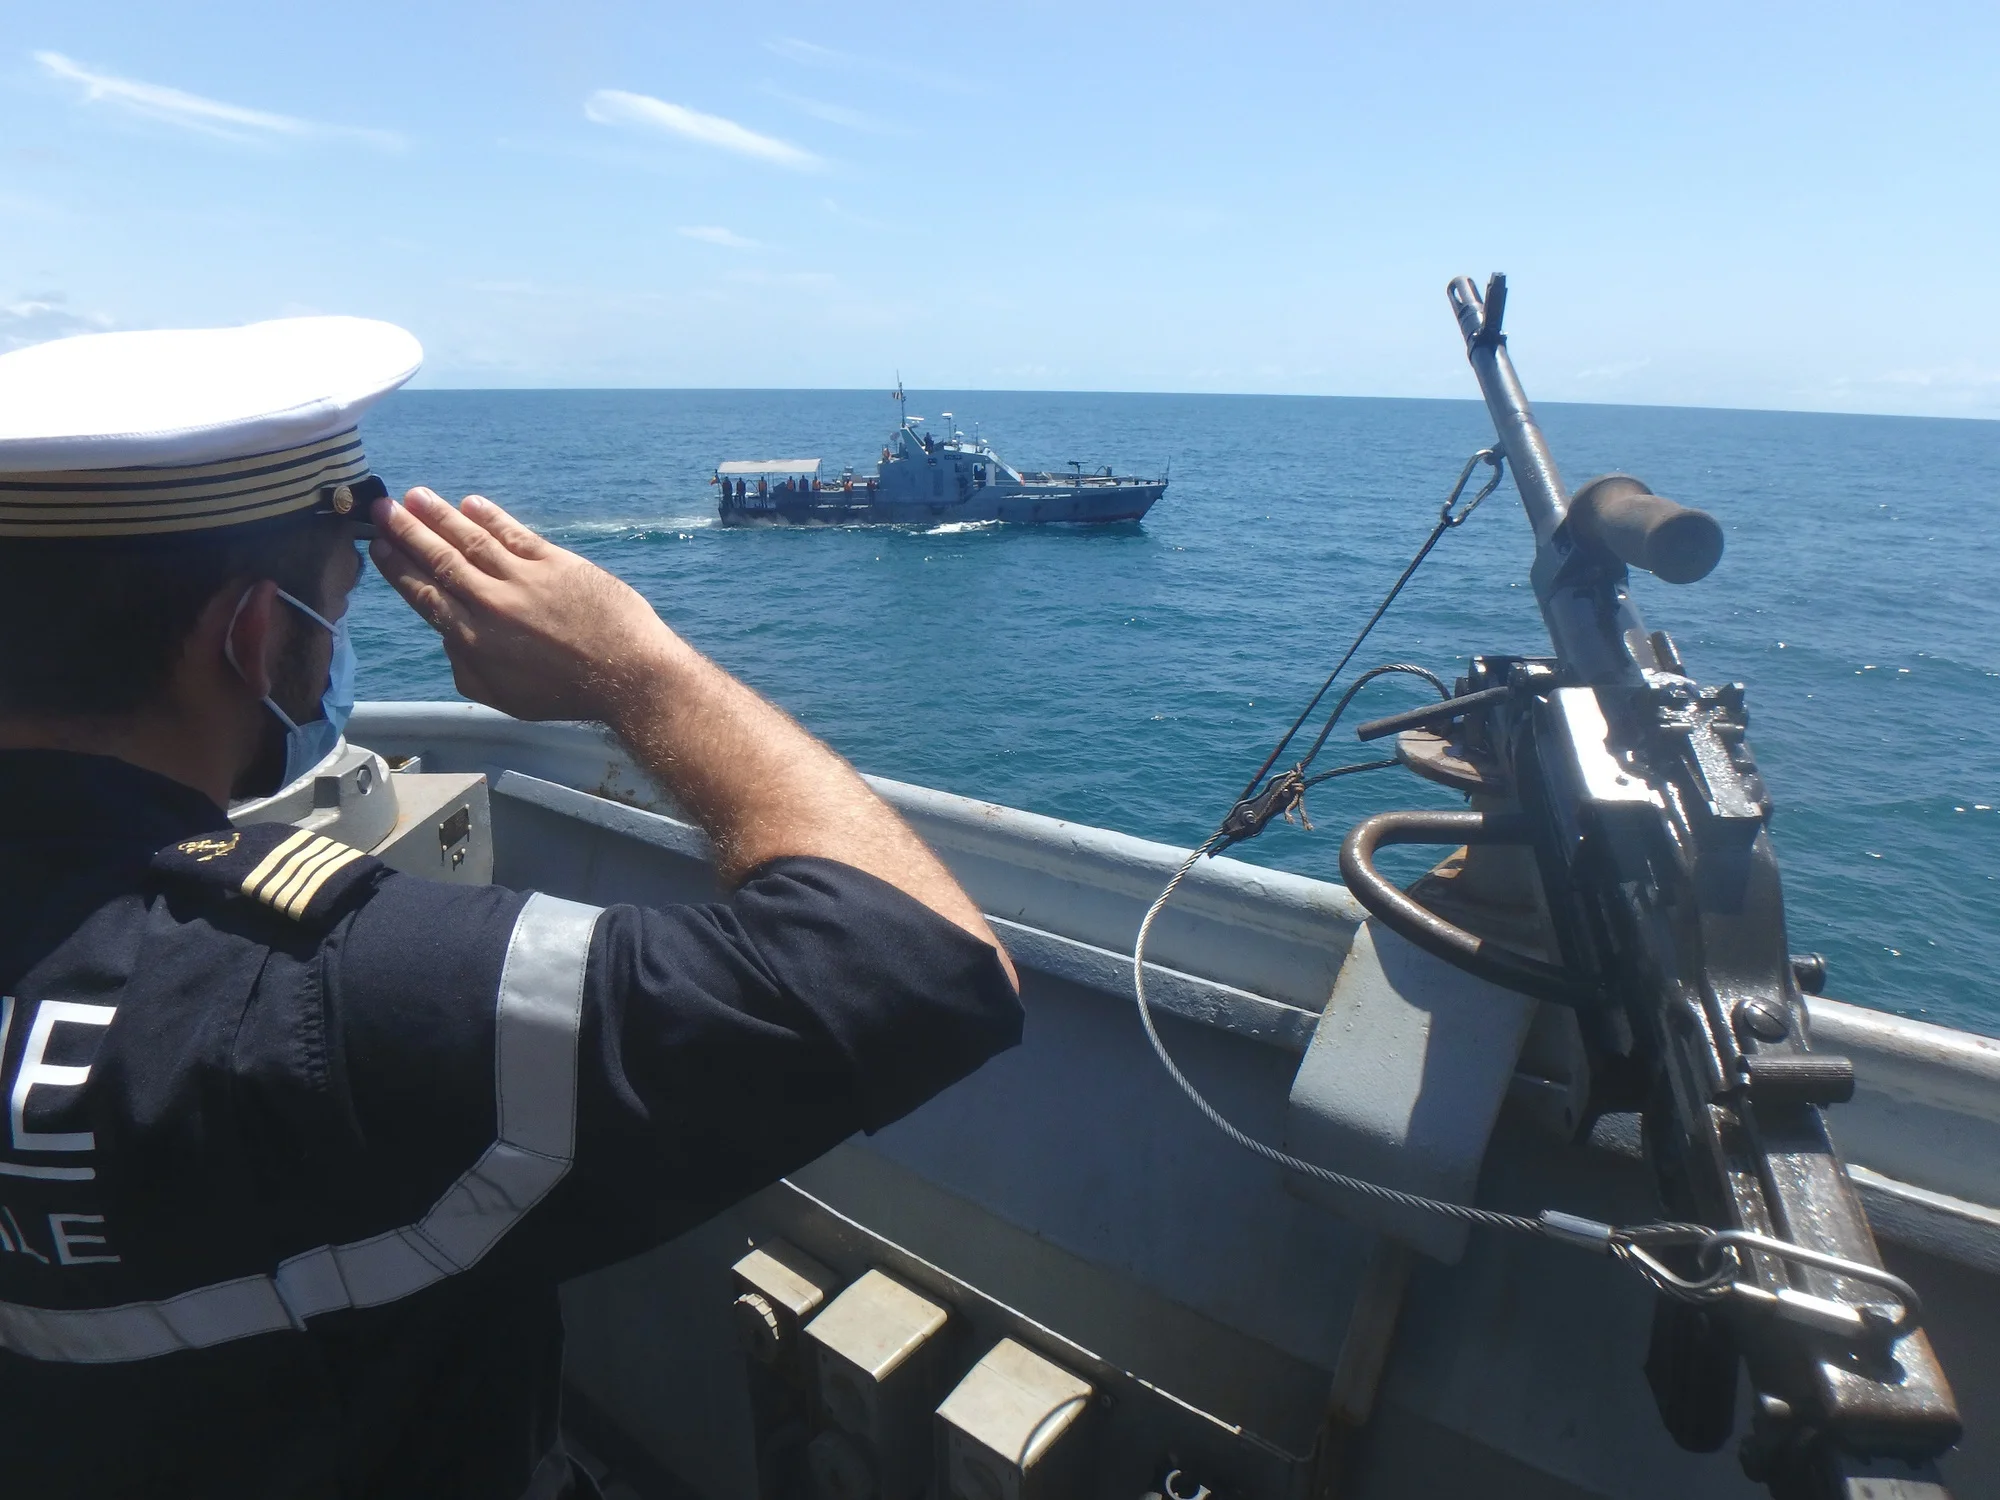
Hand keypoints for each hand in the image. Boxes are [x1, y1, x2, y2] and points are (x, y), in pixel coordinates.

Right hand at [369, 487, 677, 722]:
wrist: (627, 674)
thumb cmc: (567, 694)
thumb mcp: (505, 698)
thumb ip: (465, 669)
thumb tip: (447, 637)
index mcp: (474, 640)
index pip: (425, 595)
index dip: (398, 568)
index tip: (378, 546)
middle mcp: (492, 604)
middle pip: (440, 560)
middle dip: (407, 532)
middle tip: (381, 508)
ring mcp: (525, 580)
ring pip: (471, 540)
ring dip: (440, 516)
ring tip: (415, 496)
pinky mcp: (557, 563)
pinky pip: (515, 534)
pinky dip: (491, 517)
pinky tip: (471, 503)